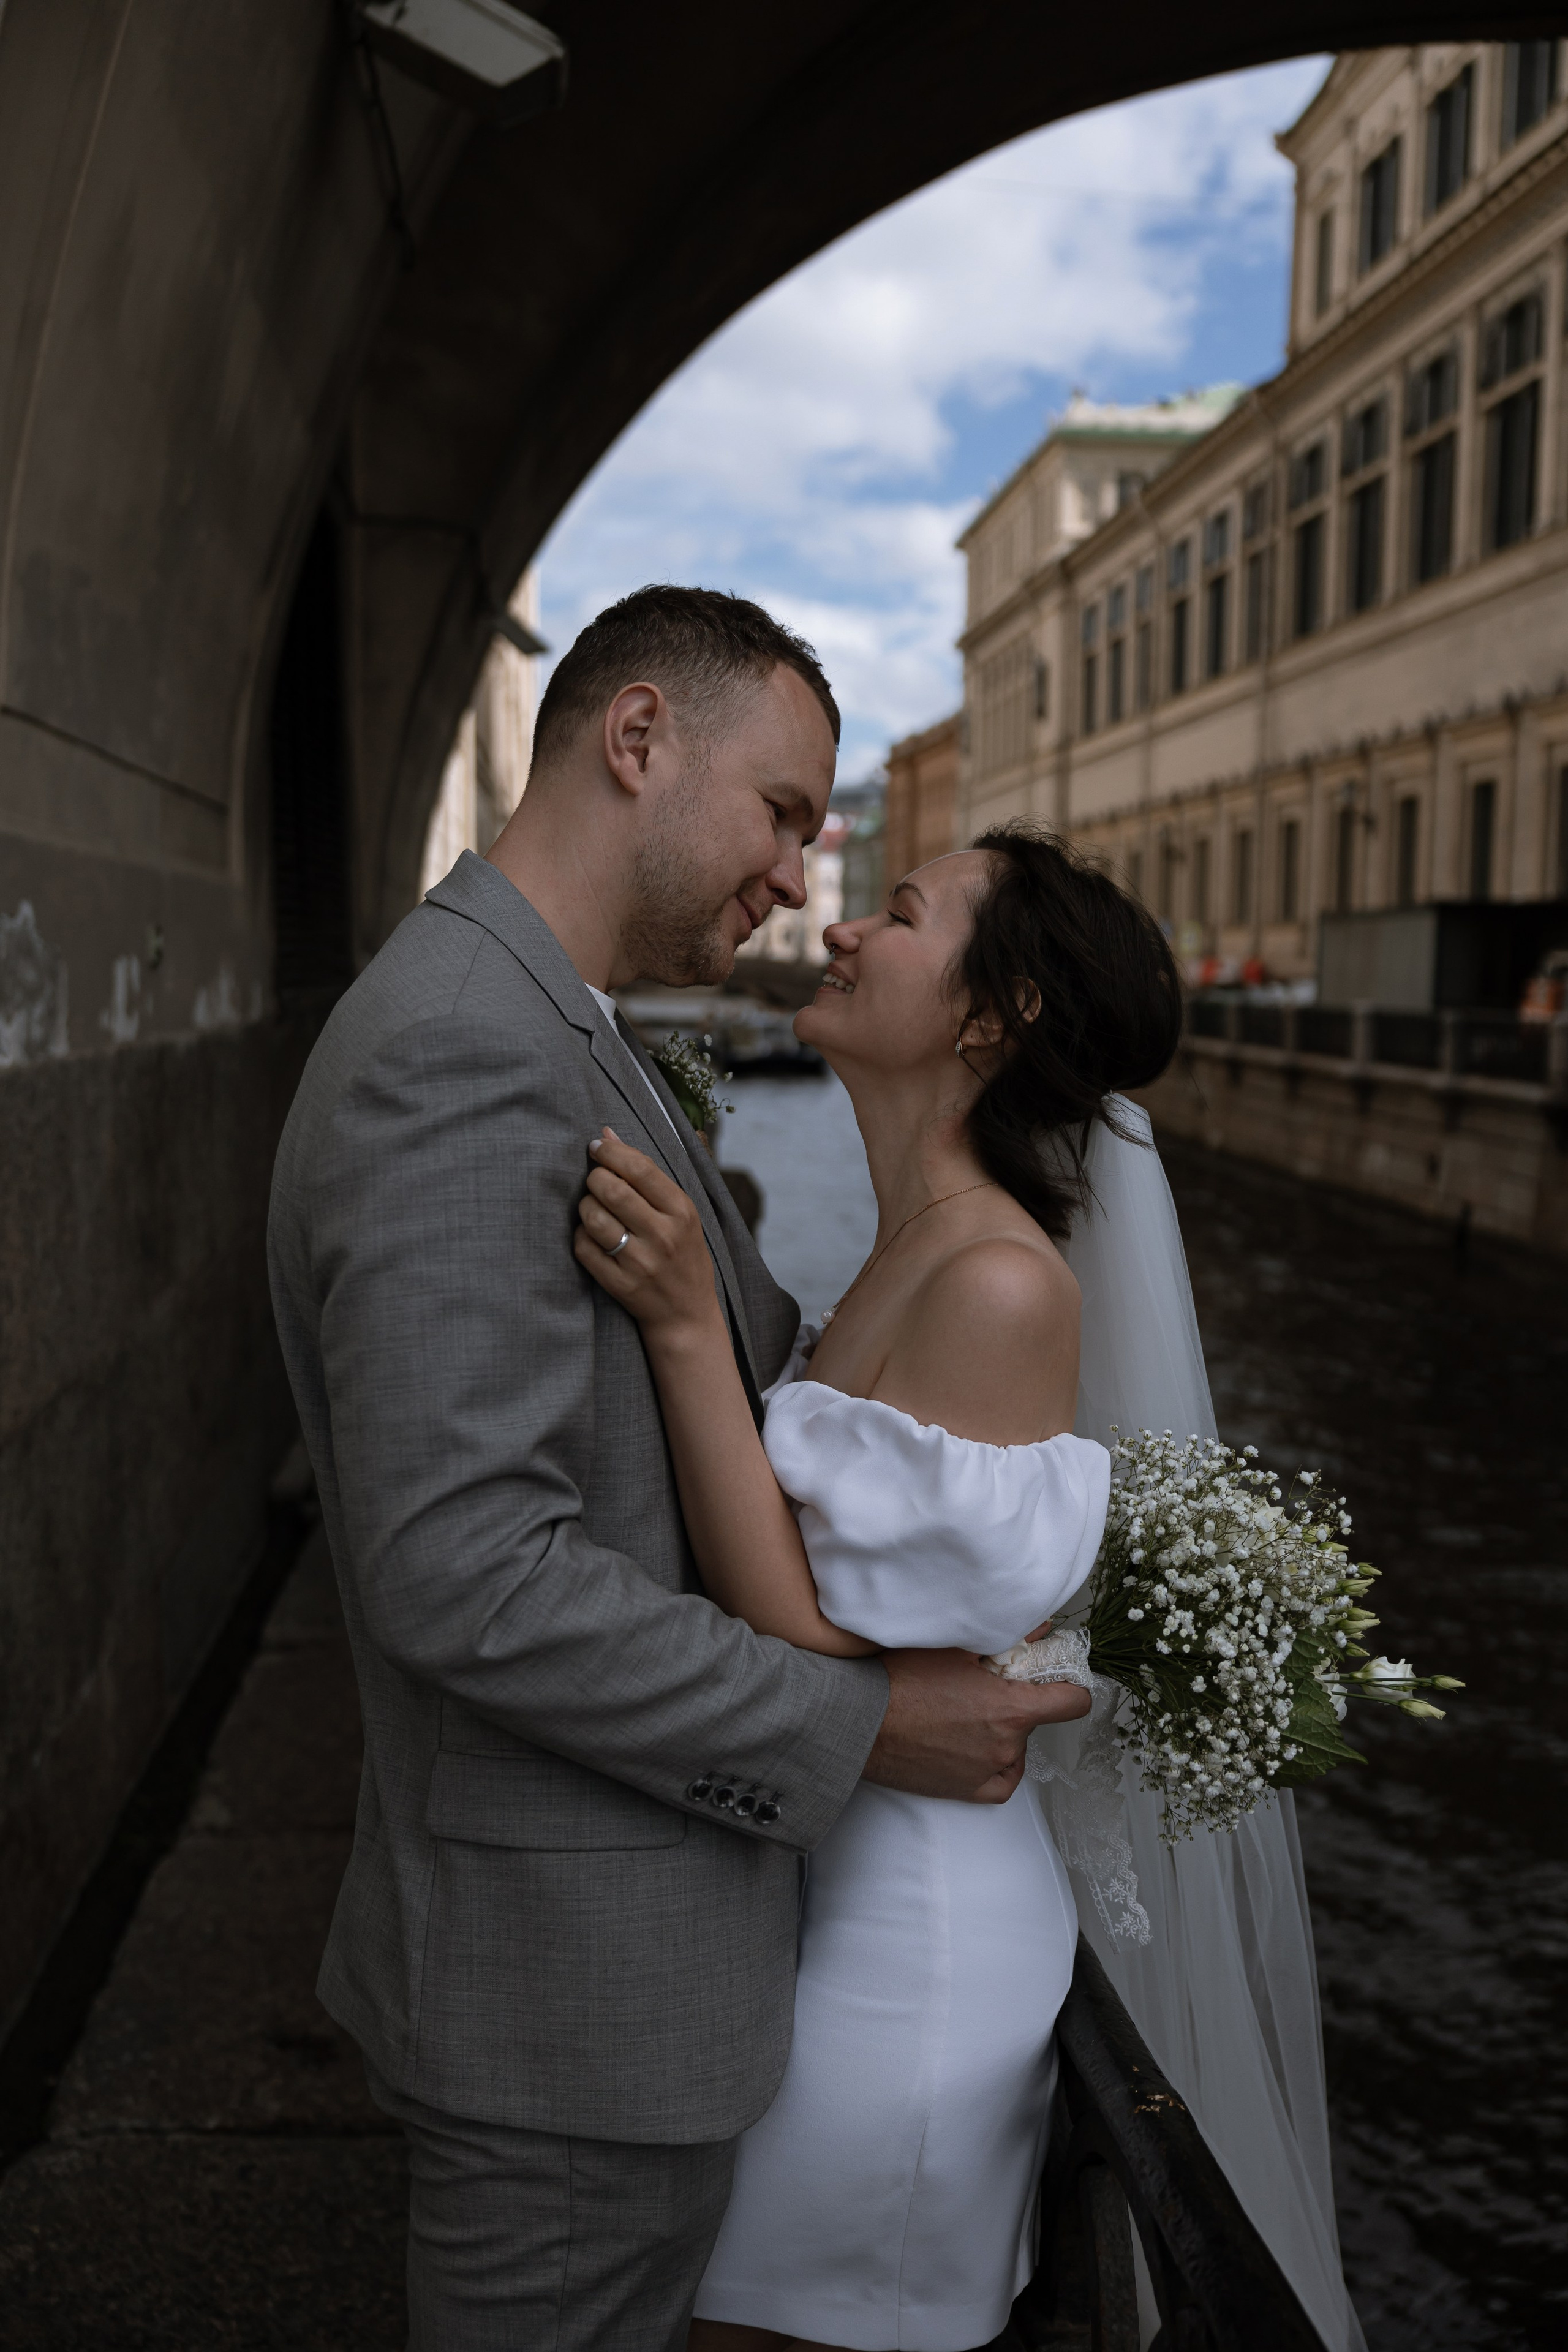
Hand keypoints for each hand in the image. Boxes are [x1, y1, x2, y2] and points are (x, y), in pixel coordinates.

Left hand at [575, 1129, 724, 1344]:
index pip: (640, 1168)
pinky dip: (580, 1236)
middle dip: (594, 1178)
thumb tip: (607, 1132)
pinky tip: (591, 1235)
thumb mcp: (681, 1212)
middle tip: (595, 1180)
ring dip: (585, 1206)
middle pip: (612, 1190)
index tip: (596, 1146)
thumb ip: (647, 1173)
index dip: (610, 1151)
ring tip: (593, 1207)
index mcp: (682, 1211)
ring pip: (593, 1218)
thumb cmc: (684, 1254)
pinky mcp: (620, 1285)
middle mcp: (663, 1236)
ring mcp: (641, 1262)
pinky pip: (583, 1248)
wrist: (687, 1315)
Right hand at [863, 1648, 1091, 1804]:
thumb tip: (1042, 1628)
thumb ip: (1010, 1639)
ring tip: (967, 1712)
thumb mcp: (958, 1647)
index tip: (1060, 1680)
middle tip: (985, 1687)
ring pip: (1014, 1749)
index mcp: (1012, 1709)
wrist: (861, 1720)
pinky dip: (997, 1766)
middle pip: (1033, 1722)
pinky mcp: (964, 1791)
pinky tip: (979, 1747)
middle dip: (1017, 1704)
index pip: (1072, 1703)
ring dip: (1001, 1732)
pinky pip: (999, 1782)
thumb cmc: (902, 1680)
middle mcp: (1005, 1746)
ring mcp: (986, 1772)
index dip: (1071, 1687)